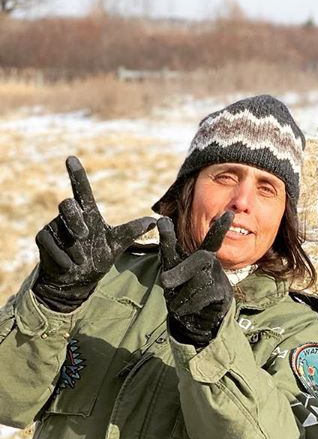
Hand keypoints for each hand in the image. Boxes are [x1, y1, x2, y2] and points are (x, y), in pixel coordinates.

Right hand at [33, 156, 154, 311]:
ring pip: (61, 227)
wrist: (76, 280)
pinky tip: (69, 265)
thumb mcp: (116, 245)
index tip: (71, 158)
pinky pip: (51, 244)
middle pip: (67, 204)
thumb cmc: (97, 258)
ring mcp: (54, 226)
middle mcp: (69, 216)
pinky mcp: (42, 238)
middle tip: (86, 235)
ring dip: (73, 245)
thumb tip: (154, 220)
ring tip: (82, 259)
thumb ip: (131, 232)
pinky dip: (63, 257)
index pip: (82, 190)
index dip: (77, 174)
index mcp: (87, 214)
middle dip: (75, 220)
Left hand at [157, 212, 233, 346]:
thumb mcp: (171, 274)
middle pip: (201, 258)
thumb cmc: (181, 293)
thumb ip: (169, 258)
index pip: (211, 241)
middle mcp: (213, 265)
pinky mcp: (223, 296)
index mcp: (201, 257)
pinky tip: (182, 309)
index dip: (219, 229)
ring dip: (180, 295)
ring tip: (175, 304)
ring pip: (198, 281)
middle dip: (182, 270)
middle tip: (163, 282)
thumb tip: (164, 257)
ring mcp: (220, 280)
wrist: (195, 320)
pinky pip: (203, 296)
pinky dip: (187, 304)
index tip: (229, 214)